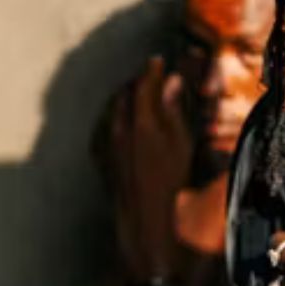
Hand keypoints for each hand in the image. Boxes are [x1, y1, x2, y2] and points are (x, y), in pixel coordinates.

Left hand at [99, 57, 193, 280]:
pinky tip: (121, 121)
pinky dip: (112, 115)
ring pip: (110, 109)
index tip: (158, 60)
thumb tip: (172, 83)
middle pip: (124, 94)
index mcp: (143, 124)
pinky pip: (102, 126)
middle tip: (151, 76)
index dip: (151, 70)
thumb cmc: (175, 188)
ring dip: (124, 97)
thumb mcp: (184, 146)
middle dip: (137, 82)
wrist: (148, 226)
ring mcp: (106, 146)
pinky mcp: (101, 160)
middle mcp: (119, 131)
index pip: (144, 86)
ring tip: (138, 94)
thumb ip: (175, 112)